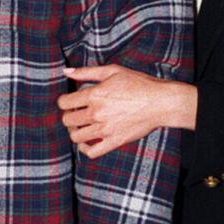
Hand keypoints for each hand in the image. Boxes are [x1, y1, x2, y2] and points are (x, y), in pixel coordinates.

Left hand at [59, 64, 193, 157]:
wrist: (160, 102)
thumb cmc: (138, 84)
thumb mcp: (112, 71)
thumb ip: (86, 71)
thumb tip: (65, 71)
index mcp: (94, 95)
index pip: (64, 103)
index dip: (64, 102)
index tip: (69, 102)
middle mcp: (96, 114)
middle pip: (68, 120)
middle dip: (69, 116)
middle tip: (77, 113)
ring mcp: (105, 130)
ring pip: (76, 136)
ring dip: (75, 131)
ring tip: (82, 126)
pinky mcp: (114, 141)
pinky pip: (92, 152)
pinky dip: (84, 148)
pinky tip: (87, 141)